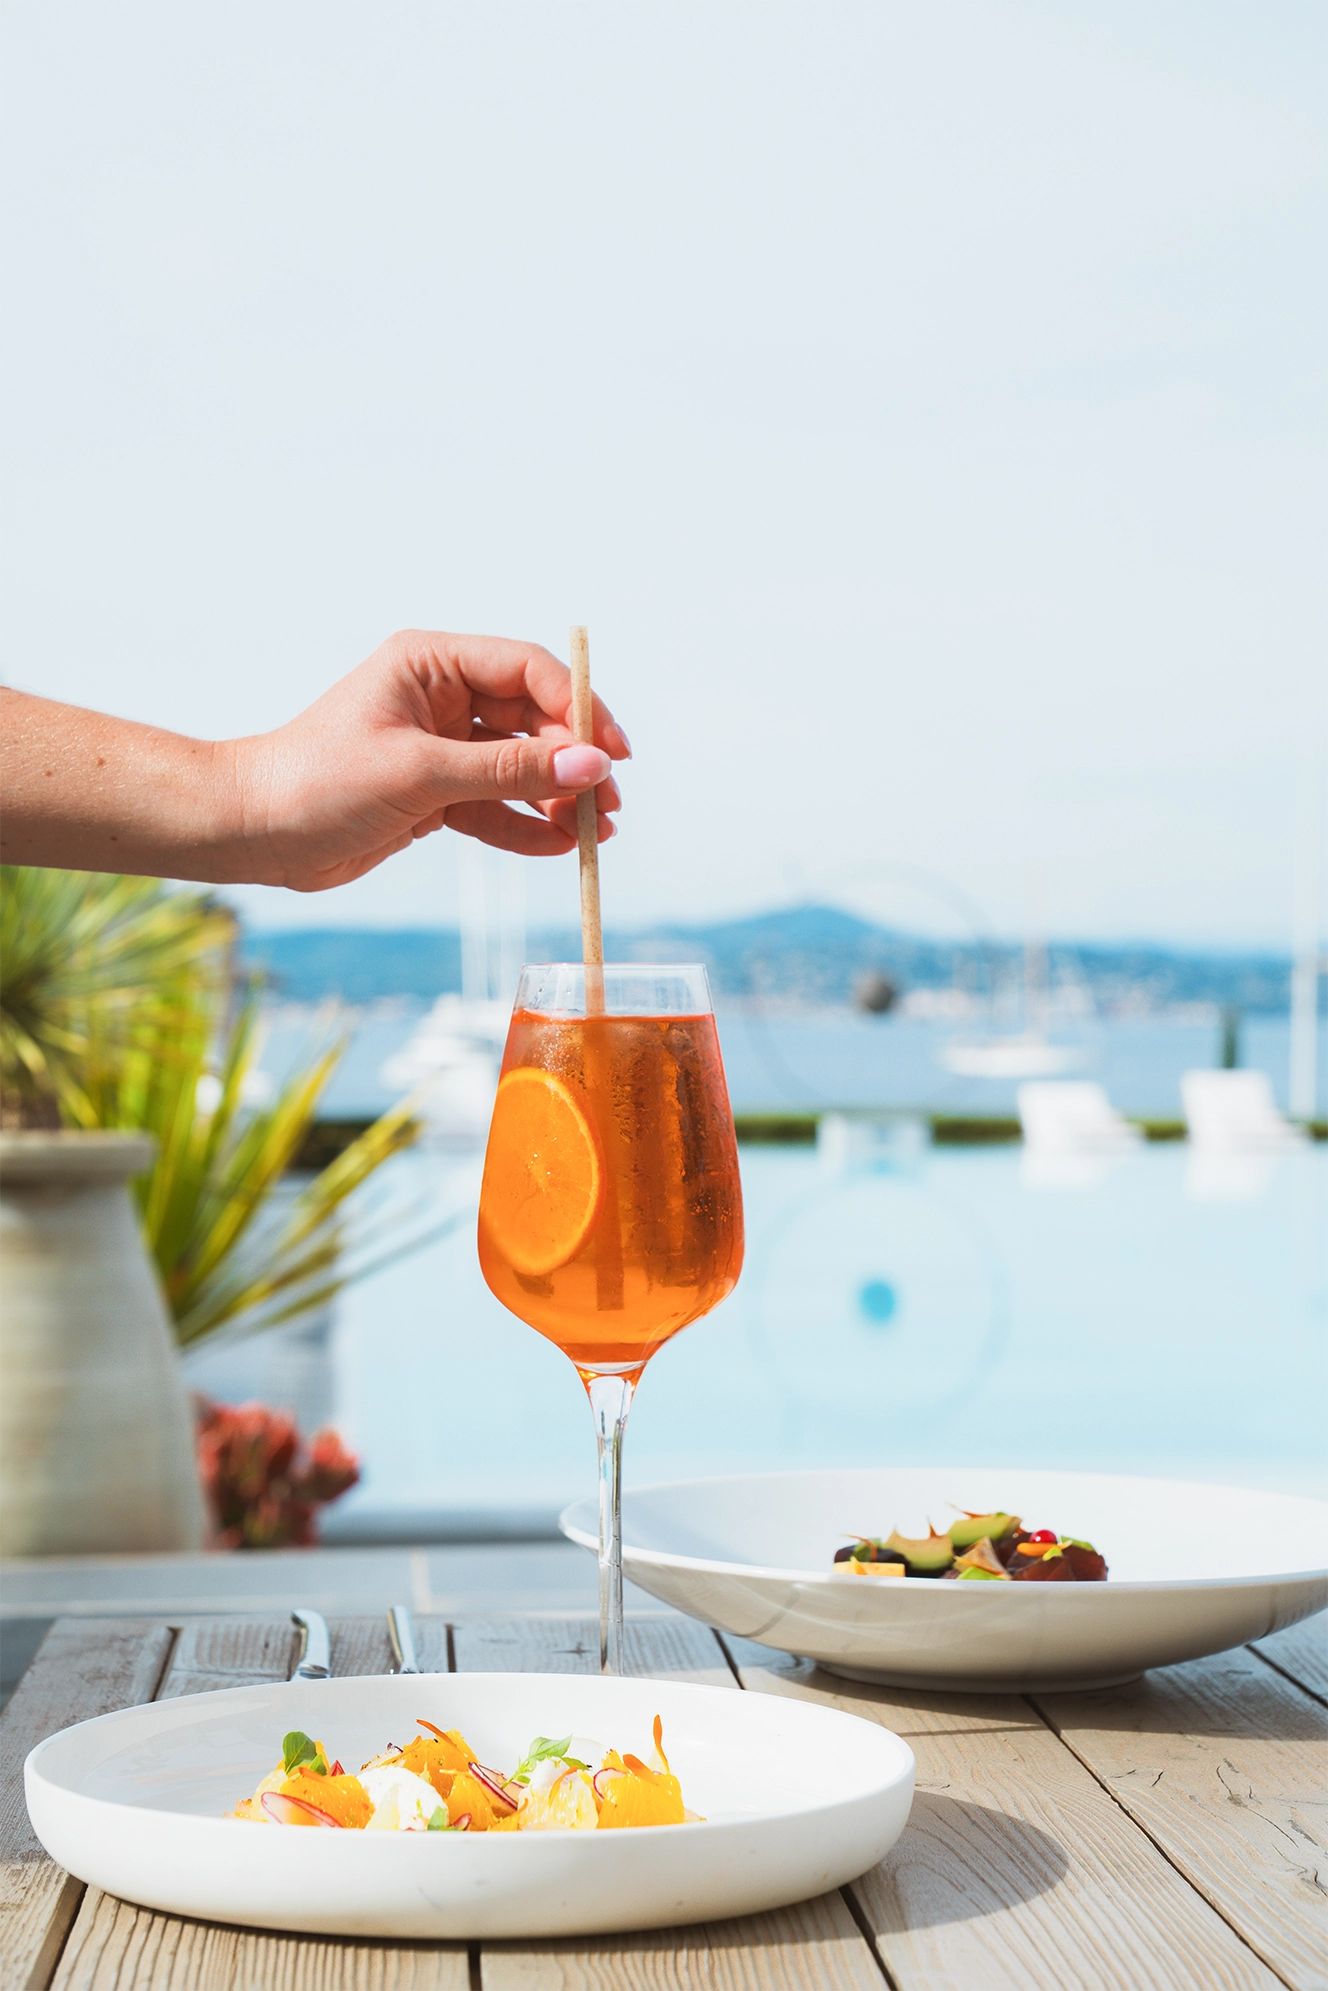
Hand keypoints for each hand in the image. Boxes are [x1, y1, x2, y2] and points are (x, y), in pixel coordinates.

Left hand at [231, 630, 629, 890]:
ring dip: (556, 800)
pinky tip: (556, 849)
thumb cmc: (318, 781)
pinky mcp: (434, 794)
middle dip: (573, 764)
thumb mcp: (421, 773)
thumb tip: (591, 767)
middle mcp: (441, 698)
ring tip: (592, 836)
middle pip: (533, 722)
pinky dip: (524, 827)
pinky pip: (494, 806)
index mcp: (432, 664)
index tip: (613, 753)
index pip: (527, 670)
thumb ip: (508, 771)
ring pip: (518, 768)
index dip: (578, 708)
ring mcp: (440, 747)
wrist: (252, 831)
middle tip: (608, 807)